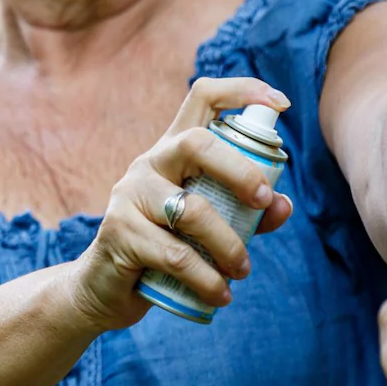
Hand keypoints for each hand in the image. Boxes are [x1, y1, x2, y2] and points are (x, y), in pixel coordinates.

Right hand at [67, 77, 294, 331]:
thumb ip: (247, 214)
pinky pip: (175, 255)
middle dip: (239, 170)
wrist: (104, 288)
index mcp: (174, 151)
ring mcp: (129, 196)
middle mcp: (149, 163)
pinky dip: (207, 279)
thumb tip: (282, 205)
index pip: (202, 97)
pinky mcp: (119, 232)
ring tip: (242, 270)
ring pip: (191, 210)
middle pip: (194, 142)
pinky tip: (220, 294)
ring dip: (229, 245)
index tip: (281, 104)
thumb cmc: (164, 249)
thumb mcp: (211, 226)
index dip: (243, 91)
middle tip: (264, 202)